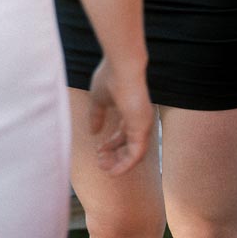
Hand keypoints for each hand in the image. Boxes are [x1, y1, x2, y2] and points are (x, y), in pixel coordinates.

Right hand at [87, 57, 153, 175]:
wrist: (122, 66)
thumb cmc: (110, 77)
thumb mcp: (99, 99)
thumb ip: (96, 115)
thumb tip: (93, 132)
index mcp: (130, 111)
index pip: (123, 133)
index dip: (111, 144)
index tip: (98, 150)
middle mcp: (139, 119)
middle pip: (129, 144)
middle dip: (115, 155)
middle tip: (101, 163)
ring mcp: (143, 124)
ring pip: (134, 152)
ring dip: (119, 162)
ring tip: (104, 168)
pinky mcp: (142, 128)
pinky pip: (136, 154)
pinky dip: (126, 164)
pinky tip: (114, 170)